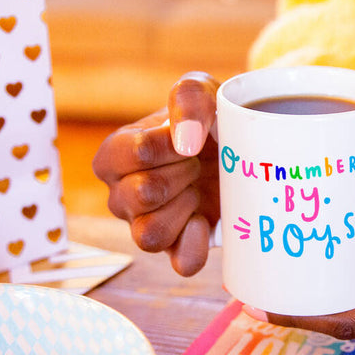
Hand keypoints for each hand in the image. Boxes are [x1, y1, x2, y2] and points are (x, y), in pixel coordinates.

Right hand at [92, 72, 219, 275]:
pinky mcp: (178, 248)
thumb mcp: (200, 90)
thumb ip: (189, 98)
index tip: (187, 139)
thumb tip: (185, 141)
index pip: (132, 154)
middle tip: (196, 163)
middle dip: (181, 173)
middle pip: (141, 195)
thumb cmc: (206, 118)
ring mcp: (145, 226)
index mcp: (114, 156)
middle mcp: (120, 196)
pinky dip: (195, 245)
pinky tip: (205, 220)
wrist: (240, 147)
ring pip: (150, 235)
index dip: (171, 145)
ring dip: (185, 206)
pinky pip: (180, 264)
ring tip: (198, 187)